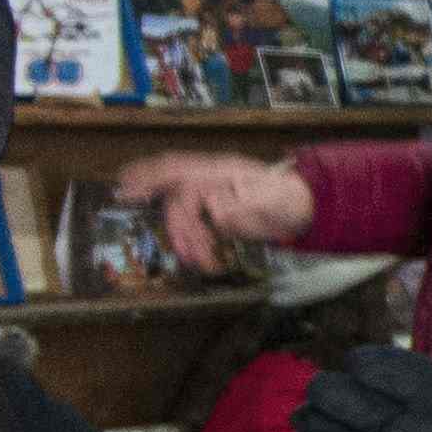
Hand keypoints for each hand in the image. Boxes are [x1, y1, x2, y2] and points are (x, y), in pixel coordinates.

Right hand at [116, 151, 312, 269]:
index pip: (178, 169)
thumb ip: (244, 205)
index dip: (149, 176)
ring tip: (206, 262)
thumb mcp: (273, 201)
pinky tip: (205, 261)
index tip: (125, 187)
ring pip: (184, 218)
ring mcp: (211, 197)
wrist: (305, 211)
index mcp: (221, 170)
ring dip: (189, 242)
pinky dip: (196, 246)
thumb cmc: (291, 199)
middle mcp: (210, 181)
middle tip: (187, 253)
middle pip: (177, 201)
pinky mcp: (214, 215)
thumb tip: (215, 210)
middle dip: (179, 228)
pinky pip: (195, 230)